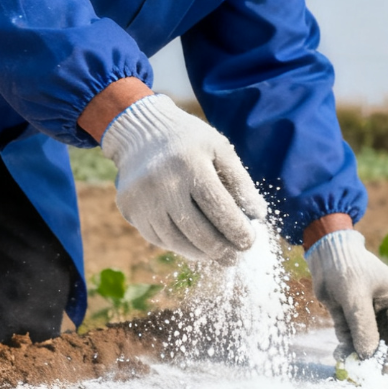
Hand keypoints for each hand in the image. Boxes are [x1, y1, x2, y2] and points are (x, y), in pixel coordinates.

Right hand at [99, 94, 267, 260]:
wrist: (140, 131)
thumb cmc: (188, 140)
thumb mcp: (220, 148)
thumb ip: (241, 181)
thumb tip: (258, 215)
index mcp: (189, 164)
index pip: (218, 208)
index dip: (237, 230)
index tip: (250, 241)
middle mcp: (162, 184)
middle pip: (197, 231)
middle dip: (222, 250)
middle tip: (236, 257)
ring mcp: (142, 199)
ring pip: (177, 241)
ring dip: (201, 253)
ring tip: (218, 253)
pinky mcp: (130, 210)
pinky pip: (158, 238)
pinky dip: (180, 245)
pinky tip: (194, 243)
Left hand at [306, 230, 387, 374]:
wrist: (323, 253)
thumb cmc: (345, 267)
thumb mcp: (354, 295)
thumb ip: (362, 325)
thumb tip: (368, 355)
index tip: (386, 373)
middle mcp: (386, 310)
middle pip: (387, 343)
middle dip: (375, 359)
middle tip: (364, 374)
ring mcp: (369, 315)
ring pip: (368, 343)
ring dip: (358, 355)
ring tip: (344, 360)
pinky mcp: (351, 318)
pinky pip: (352, 339)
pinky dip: (347, 348)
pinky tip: (338, 354)